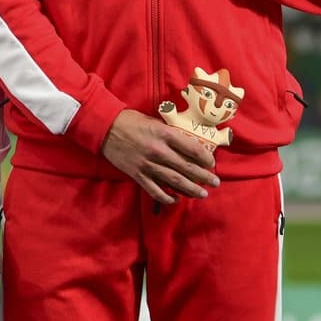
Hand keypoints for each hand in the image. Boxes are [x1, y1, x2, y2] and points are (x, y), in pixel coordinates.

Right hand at [101, 109, 219, 203]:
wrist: (105, 127)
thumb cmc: (130, 121)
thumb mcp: (154, 121)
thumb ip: (170, 134)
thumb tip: (187, 145)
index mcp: (164, 134)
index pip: (192, 148)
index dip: (205, 157)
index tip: (212, 163)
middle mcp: (158, 151)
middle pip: (187, 167)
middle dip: (204, 176)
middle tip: (215, 182)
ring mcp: (147, 164)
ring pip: (174, 181)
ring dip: (191, 189)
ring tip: (203, 194)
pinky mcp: (137, 174)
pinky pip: (155, 190)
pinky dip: (167, 197)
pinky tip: (176, 198)